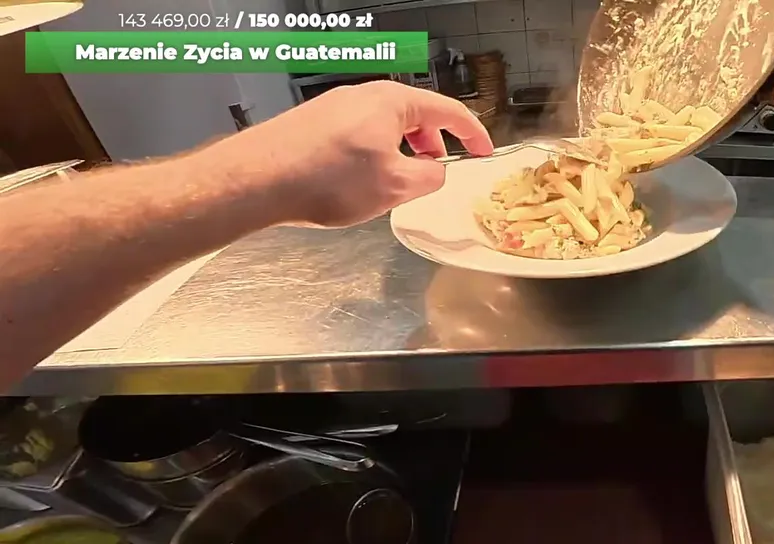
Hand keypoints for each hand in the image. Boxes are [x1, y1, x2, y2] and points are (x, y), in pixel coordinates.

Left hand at [202, 81, 493, 227]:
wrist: (258, 180)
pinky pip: (359, 135)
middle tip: (436, 173)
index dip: (472, 134)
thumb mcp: (395, 186)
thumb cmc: (326, 179)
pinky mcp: (314, 124)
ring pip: (385, 127)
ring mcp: (336, 107)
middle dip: (432, 145)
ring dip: (401, 153)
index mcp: (393, 101)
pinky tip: (359, 184)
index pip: (448, 111)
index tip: (483, 152)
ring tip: (396, 184)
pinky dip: (374, 155)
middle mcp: (364, 96)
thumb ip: (429, 178)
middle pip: (415, 116)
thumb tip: (436, 173)